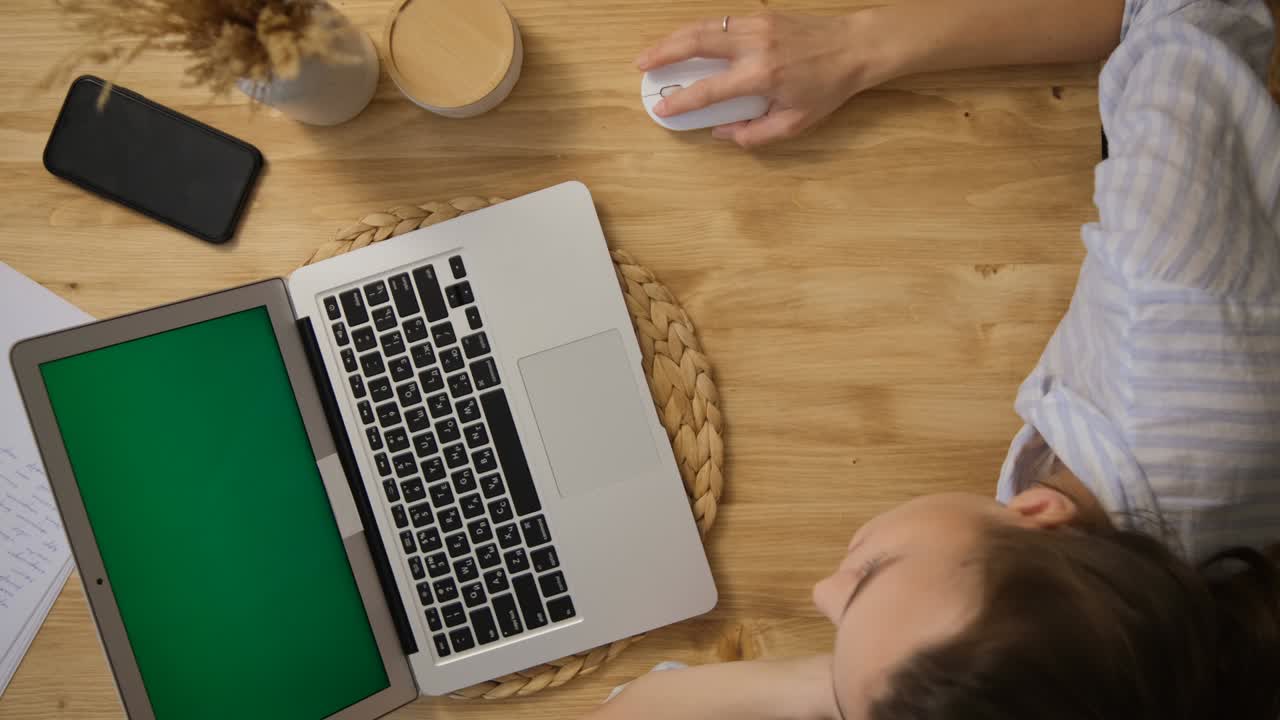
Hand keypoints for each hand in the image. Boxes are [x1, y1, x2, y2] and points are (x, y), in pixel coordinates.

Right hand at [635, 12, 894, 148]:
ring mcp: (757, 25)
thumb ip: (755, 133)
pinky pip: (720, 22)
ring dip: (674, 38)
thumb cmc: (828, 87)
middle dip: (663, 54)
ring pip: (704, 27)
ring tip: (654, 51)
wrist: (855, 47)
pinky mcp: (762, 15)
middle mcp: (754, 45)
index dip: (681, 101)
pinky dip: (698, 31)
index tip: (662, 108)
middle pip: (696, 44)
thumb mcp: (795, 122)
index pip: (708, 90)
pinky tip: (687, 40)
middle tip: (642, 66)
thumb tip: (722, 132)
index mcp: (761, 75)